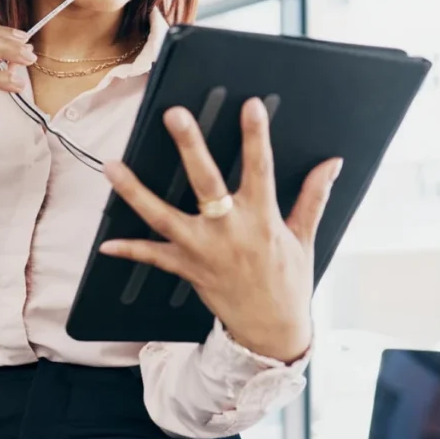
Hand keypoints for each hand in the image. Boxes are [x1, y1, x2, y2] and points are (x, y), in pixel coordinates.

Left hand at [99, 97, 342, 363]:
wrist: (272, 332)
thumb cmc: (289, 281)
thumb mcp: (305, 237)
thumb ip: (314, 196)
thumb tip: (332, 163)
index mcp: (262, 219)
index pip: (260, 169)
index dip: (255, 136)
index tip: (249, 106)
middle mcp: (230, 232)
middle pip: (206, 184)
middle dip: (191, 148)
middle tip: (176, 116)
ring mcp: (204, 251)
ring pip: (165, 217)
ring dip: (136, 193)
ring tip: (114, 167)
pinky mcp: (188, 269)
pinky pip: (154, 258)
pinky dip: (130, 250)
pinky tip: (107, 242)